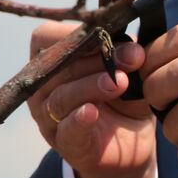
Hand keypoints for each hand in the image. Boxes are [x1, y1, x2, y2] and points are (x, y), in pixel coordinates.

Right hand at [28, 22, 156, 177]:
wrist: (129, 142)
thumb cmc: (121, 95)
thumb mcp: (127, 69)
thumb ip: (127, 55)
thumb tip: (134, 49)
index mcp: (51, 60)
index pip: (46, 37)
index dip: (77, 34)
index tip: (110, 35)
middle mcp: (43, 86)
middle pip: (58, 66)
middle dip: (97, 58)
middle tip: (132, 57)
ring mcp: (48, 117)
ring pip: (62, 97)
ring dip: (92, 86)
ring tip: (120, 82)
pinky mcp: (64, 143)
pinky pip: (67, 129)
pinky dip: (79, 119)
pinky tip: (93, 112)